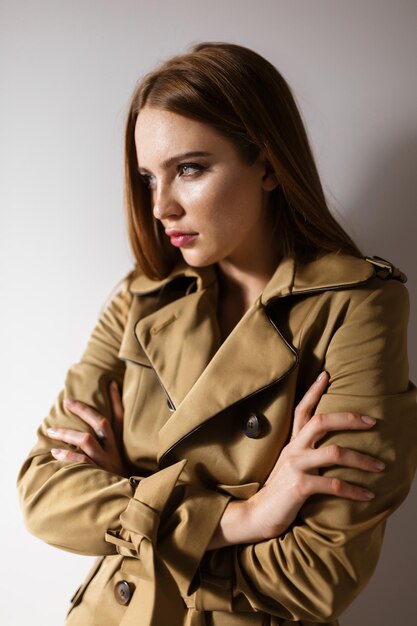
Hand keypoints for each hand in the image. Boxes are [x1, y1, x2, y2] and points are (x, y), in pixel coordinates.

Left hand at [46, 381, 125, 475]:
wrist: (124, 504)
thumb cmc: (115, 478)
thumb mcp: (118, 458)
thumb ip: (110, 443)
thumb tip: (98, 425)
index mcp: (119, 444)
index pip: (120, 417)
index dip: (116, 400)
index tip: (110, 383)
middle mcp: (113, 451)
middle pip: (101, 424)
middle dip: (83, 410)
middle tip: (67, 402)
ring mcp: (105, 462)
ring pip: (87, 441)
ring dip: (68, 433)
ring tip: (52, 431)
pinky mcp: (96, 475)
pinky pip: (80, 462)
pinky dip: (67, 456)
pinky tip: (55, 452)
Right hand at [208, 372, 384, 548]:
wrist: (257, 515)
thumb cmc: (278, 492)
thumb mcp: (290, 466)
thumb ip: (305, 454)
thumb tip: (329, 448)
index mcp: (291, 443)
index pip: (301, 410)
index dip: (313, 391)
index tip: (326, 375)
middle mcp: (293, 450)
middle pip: (321, 422)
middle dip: (349, 418)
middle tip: (372, 422)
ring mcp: (296, 466)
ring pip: (334, 452)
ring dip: (361, 459)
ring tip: (380, 466)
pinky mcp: (300, 486)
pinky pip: (333, 484)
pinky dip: (354, 489)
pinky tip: (367, 494)